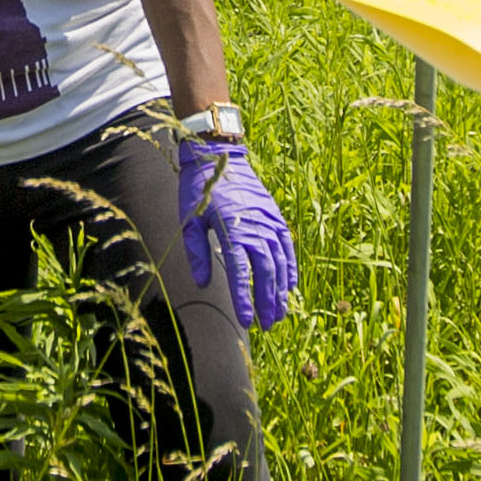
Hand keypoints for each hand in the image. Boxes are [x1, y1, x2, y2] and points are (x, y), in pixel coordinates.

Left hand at [177, 132, 296, 331]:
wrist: (219, 155)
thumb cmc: (200, 189)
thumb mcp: (190, 220)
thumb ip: (197, 253)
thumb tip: (203, 283)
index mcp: (231, 229)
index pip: (240, 272)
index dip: (244, 298)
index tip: (246, 321)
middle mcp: (254, 227)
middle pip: (265, 272)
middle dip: (267, 301)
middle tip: (266, 325)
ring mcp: (268, 222)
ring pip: (280, 262)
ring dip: (281, 290)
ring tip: (279, 314)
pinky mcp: (275, 216)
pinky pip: (287, 246)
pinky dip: (290, 266)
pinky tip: (290, 285)